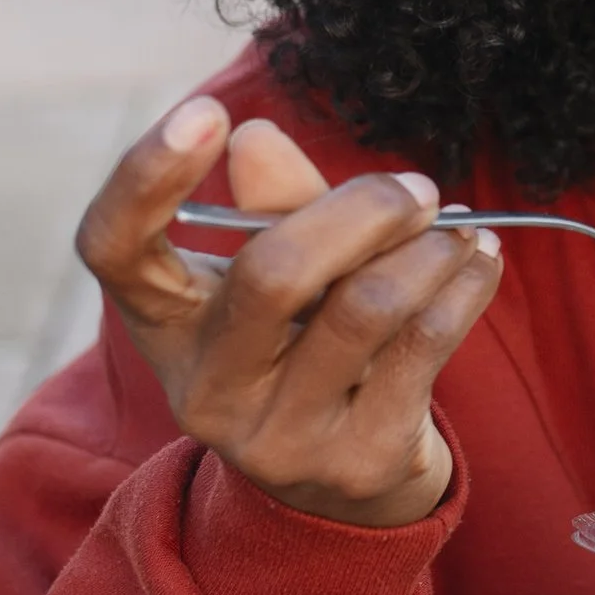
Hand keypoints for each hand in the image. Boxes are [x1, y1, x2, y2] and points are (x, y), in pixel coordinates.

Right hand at [75, 99, 501, 526]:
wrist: (346, 484)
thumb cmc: (303, 345)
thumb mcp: (277, 278)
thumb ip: (274, 207)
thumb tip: (256, 138)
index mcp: (167, 323)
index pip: (115, 248)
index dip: (146, 178)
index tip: (208, 111)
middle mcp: (206, 388)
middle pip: (273, 275)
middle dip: (361, 210)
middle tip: (416, 188)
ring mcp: (278, 436)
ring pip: (365, 309)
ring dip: (428, 251)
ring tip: (456, 227)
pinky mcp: (356, 461)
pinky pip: (423, 346)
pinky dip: (463, 287)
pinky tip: (479, 262)